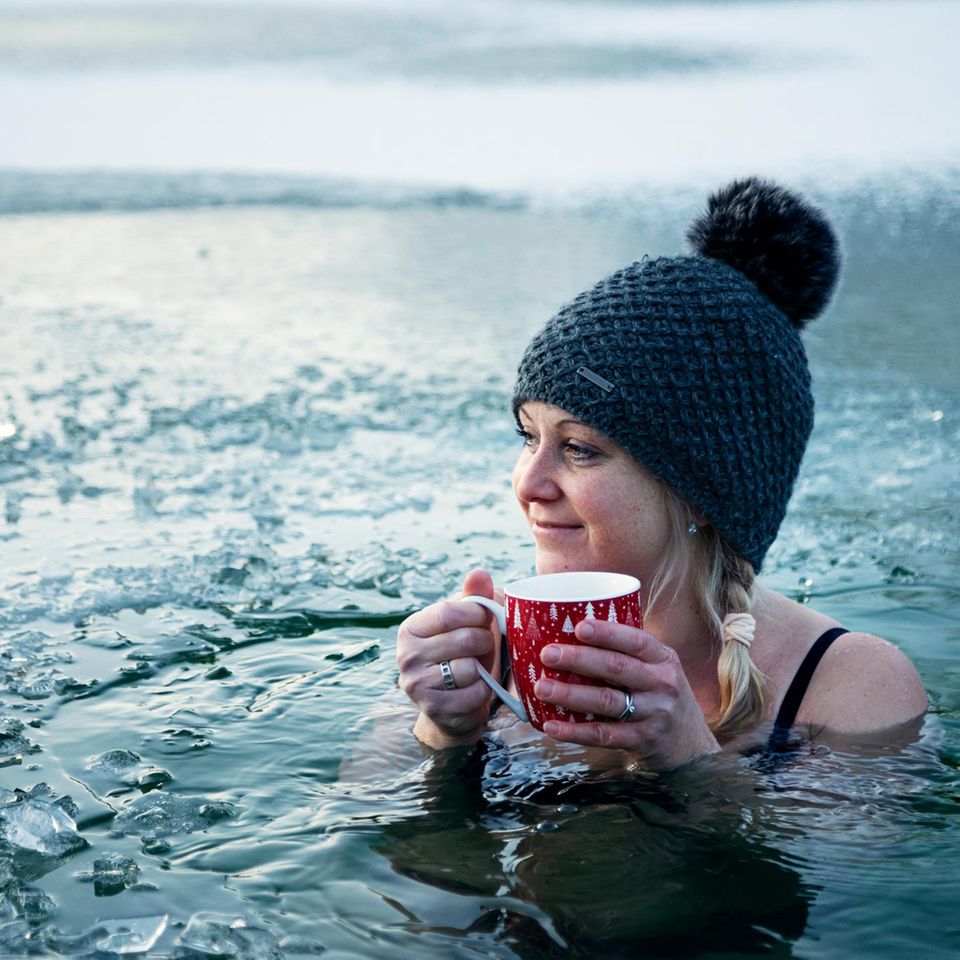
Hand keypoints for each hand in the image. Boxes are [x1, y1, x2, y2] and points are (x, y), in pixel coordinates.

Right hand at [396, 569, 501, 748]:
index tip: (485, 618)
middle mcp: (406, 656)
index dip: (476, 613)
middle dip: (486, 642)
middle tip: (484, 646)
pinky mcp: (433, 709)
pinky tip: (475, 689)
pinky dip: (484, 691)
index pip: (449, 612)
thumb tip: (479, 573)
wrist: (453, 705)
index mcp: (411, 629)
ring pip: (470, 668)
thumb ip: (474, 597)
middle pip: (465, 640)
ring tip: (477, 669)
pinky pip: (475, 694)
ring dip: (483, 669)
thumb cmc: (462, 654)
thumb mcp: (466, 624)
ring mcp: (416, 685)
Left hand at [533, 619, 719, 770]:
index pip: (636, 640)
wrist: (693, 748)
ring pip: (607, 701)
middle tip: (547, 654)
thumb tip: (571, 633)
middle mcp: (662, 684)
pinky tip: (552, 726)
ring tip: (541, 688)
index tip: (579, 626)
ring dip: (571, 694)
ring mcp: (654, 714)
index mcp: (663, 659)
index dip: (607, 633)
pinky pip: (604, 735)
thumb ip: (627, 655)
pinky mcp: (642, 741)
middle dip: (579, 659)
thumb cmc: (662, 698)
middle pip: (617, 667)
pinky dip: (575, 731)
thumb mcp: (658, 670)